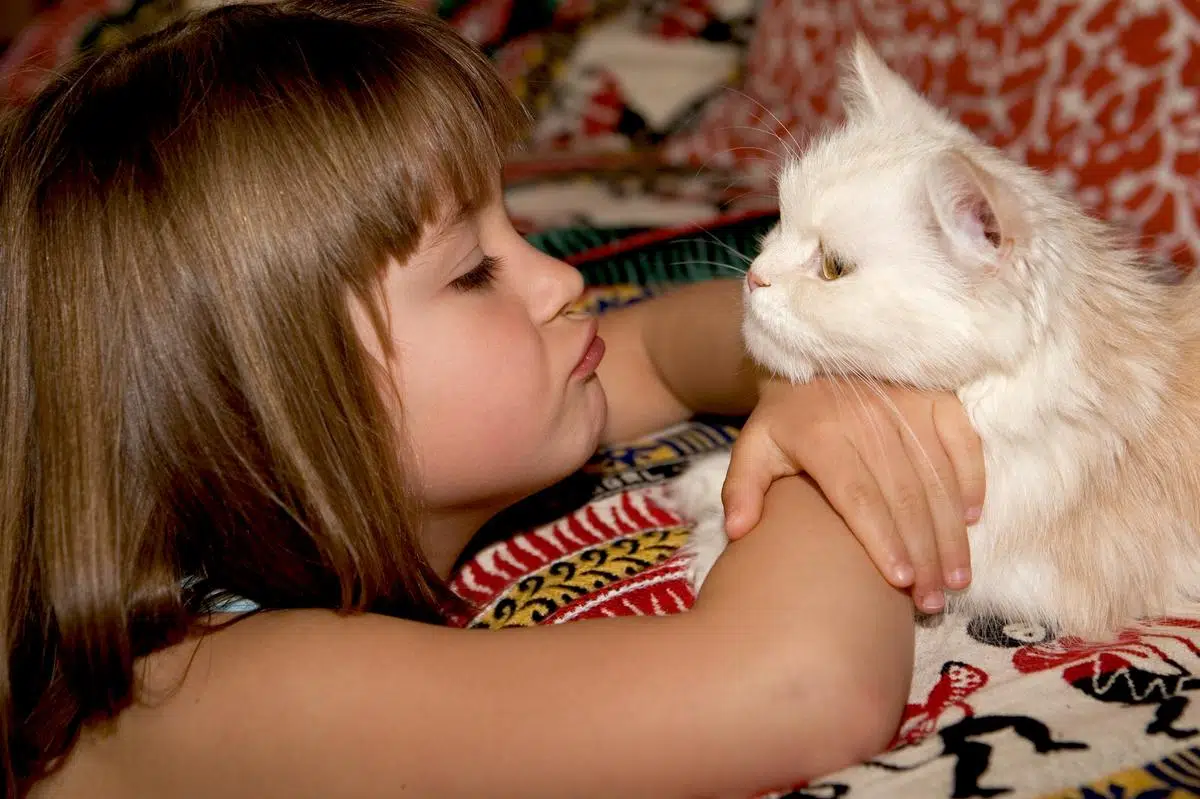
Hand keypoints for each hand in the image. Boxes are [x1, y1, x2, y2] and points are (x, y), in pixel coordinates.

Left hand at [721, 376, 985, 612]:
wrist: (815, 354)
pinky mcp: (935, 395)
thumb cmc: (786, 416)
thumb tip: (738, 531)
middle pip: (904, 496)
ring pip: (936, 478)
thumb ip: (742, 488)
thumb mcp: (753, 445)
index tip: (900, 581)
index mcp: (821, 435)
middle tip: (934, 601)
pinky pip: (962, 441)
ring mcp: (906, 405)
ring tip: (956, 577)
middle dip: (923, 553)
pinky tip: (972, 519)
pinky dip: (971, 479)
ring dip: (950, 531)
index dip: (881, 539)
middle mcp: (868, 421)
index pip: (858, 496)